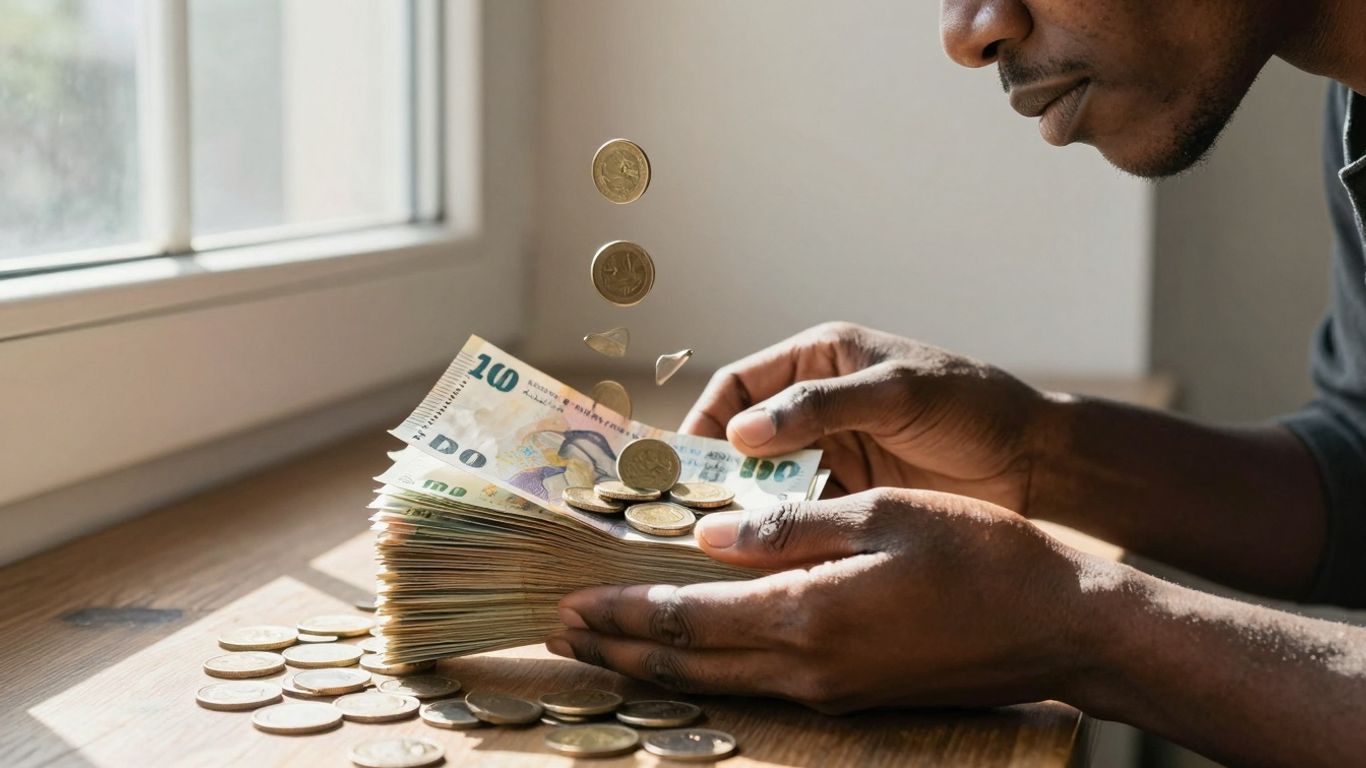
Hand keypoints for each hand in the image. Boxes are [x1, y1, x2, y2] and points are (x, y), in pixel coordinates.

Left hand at [548, 490, 1105, 712]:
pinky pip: (758, 686)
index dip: (623, 615)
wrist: (1057, 625)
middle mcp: (808, 667)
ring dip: (656, 667)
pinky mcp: (853, 695)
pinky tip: (695, 654)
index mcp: (809, 617)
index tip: (571, 605)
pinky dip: (709, 670)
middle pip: (689, 666)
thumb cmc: (978, 555)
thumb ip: (789, 530)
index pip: (688, 621)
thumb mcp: (881, 516)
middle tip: (563, 636)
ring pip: (719, 683)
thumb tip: (710, 536)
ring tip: (607, 651)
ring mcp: (831, 690)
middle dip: (620, 652)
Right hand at [680, 322, 1048, 512]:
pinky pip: (798, 512)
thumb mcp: (897, 394)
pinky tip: (763, 556)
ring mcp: (832, 452)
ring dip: (743, 507)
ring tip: (717, 540)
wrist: (1035, 460)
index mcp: (820, 360)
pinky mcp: (850, 495)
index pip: (738, 386)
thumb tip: (742, 434)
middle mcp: (815, 406)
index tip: (681, 465)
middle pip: (742, 438)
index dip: (705, 421)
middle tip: (686, 513)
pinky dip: (778, 531)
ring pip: (765, 480)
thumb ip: (821, 407)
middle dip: (714, 472)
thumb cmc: (971, 406)